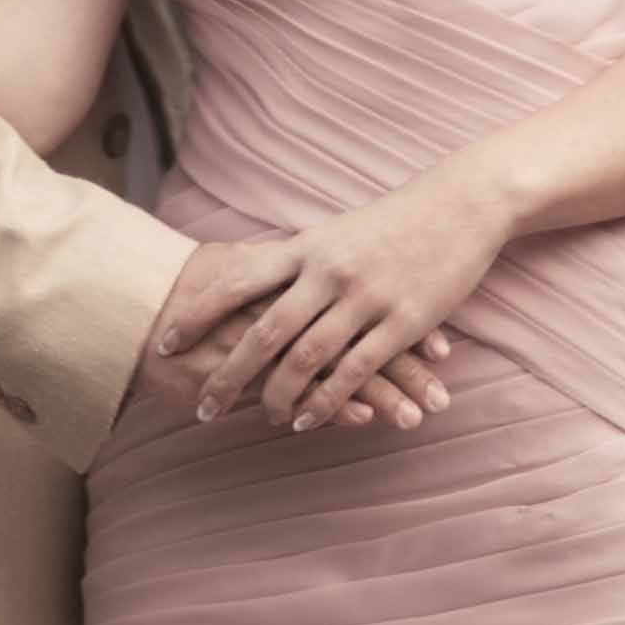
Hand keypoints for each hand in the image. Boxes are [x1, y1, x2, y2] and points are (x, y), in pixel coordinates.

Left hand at [138, 228, 451, 433]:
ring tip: (259, 418)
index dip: (198, 312)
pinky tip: (307, 421)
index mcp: (307, 247)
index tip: (164, 340)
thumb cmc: (395, 220)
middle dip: (226, 373)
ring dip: (277, 395)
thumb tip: (257, 284)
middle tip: (199, 408)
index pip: (238, 280)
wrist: (459, 204)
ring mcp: (364, 297)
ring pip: (306, 357)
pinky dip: (326, 402)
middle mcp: (327, 271)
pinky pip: (354, 371)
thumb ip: (301, 261)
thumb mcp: (338, 232)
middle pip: (264, 330)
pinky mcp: (401, 322)